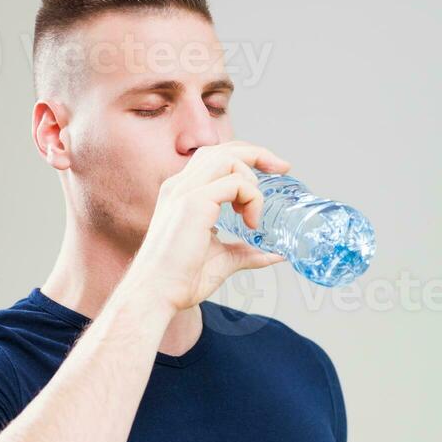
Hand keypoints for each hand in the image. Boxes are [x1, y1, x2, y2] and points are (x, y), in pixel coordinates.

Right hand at [128, 141, 291, 313]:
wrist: (157, 292)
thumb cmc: (181, 279)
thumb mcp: (223, 260)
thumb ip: (246, 251)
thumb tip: (275, 254)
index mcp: (182, 193)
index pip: (215, 157)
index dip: (246, 157)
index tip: (274, 170)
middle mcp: (181, 185)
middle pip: (223, 149)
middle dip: (258, 153)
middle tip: (284, 169)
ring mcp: (185, 191)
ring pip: (229, 158)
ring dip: (252, 182)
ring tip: (253, 215)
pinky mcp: (194, 202)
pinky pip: (236, 183)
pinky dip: (251, 198)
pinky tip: (249, 222)